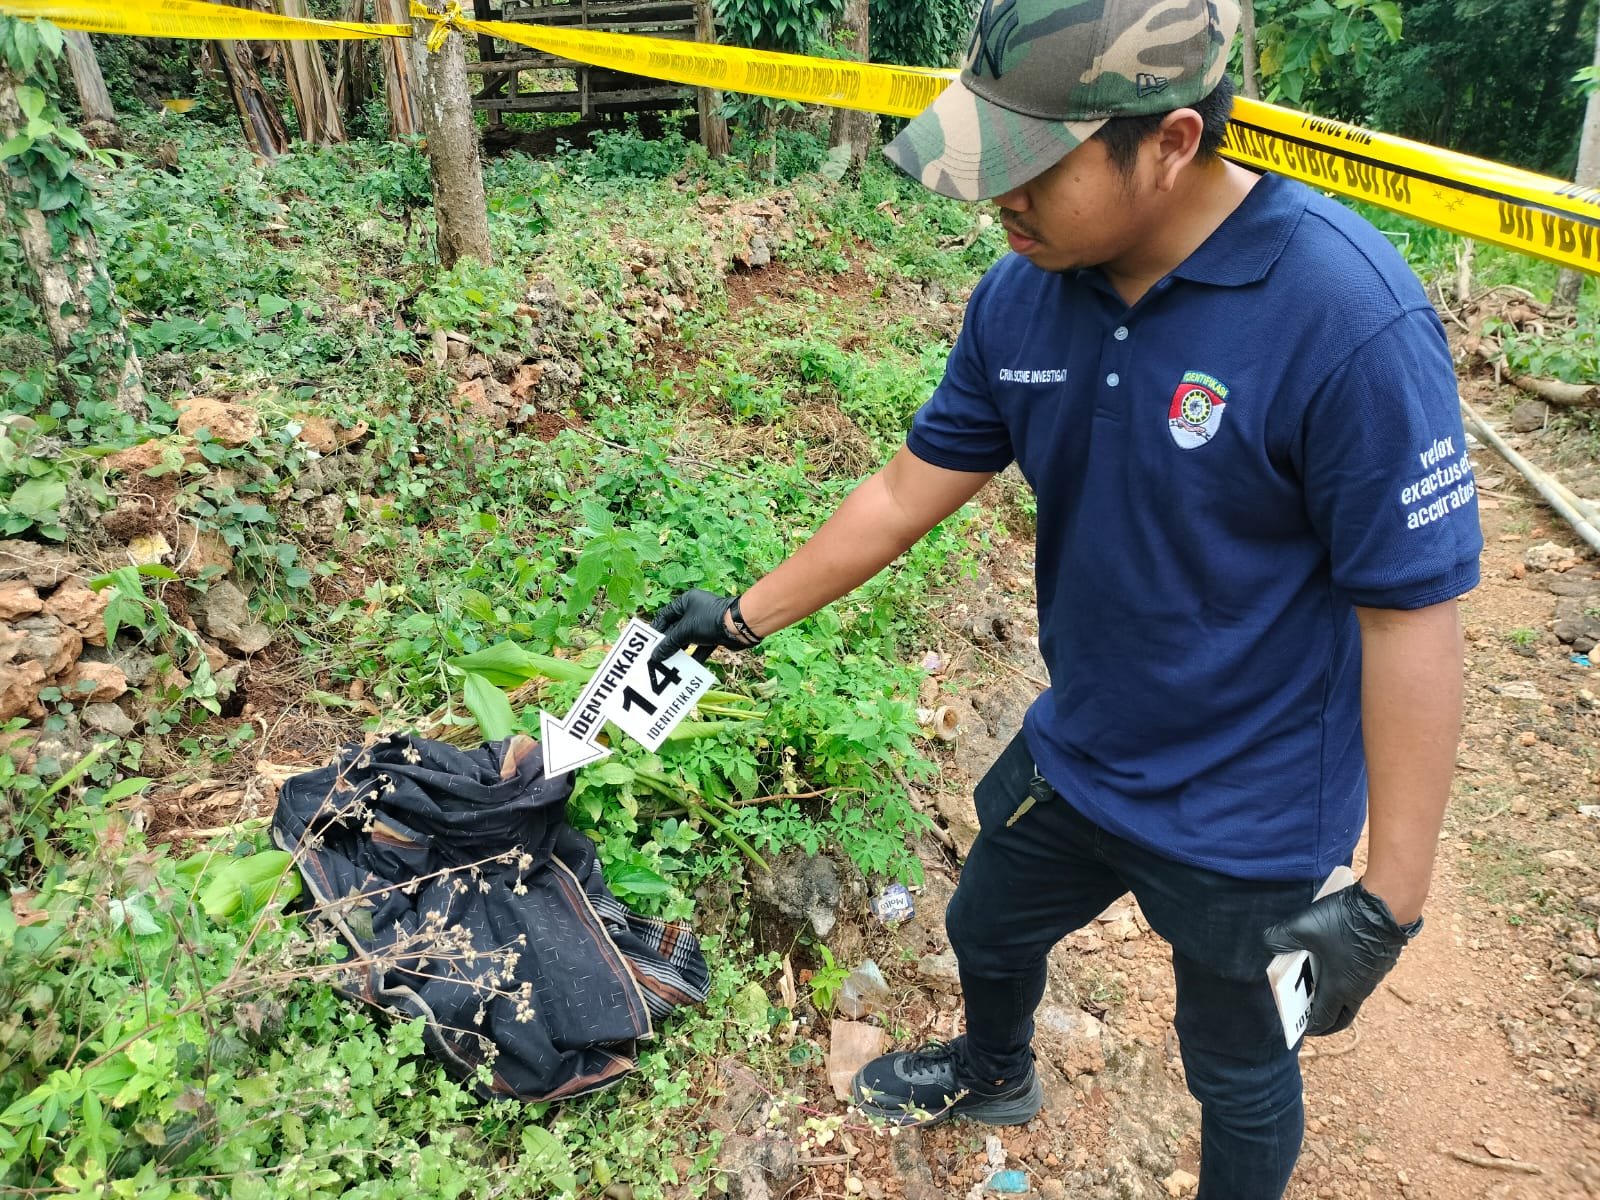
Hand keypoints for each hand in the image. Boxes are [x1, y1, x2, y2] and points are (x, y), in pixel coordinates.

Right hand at [650, 589, 760, 661]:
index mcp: (686, 601)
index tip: (650, 643)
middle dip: (669, 642)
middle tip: (658, 656)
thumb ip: (669, 643)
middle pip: (677, 628)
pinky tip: (689, 667)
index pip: (666, 615)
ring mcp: (706, 622)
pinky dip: (696, 656)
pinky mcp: (715, 634)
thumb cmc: (710, 621)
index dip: (657, 628)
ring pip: (689, 638)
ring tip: (670, 664)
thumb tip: (655, 656)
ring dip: (681, 651)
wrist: (739, 626)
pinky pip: (701, 646)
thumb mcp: (685, 631)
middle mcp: (695, 610)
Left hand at [1263, 883, 1415, 1036]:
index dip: (1309, 1026)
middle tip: (1309, 1016)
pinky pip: (1361, 981)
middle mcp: (1359, 989)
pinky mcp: (1380, 963)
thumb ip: (1278, 938)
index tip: (1297, 1026)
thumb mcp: (1302, 927)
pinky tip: (1333, 963)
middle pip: (1342, 1016)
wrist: (1387, 906)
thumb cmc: (1346, 922)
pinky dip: (1346, 981)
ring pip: (1352, 998)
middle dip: (1325, 1021)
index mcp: (1340, 989)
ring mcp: (1372, 977)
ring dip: (1335, 998)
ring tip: (1315, 986)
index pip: (1323, 1020)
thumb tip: (1268, 945)